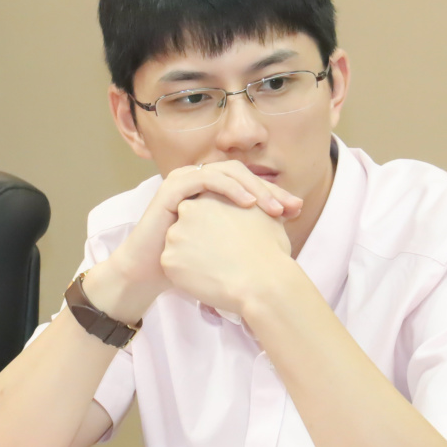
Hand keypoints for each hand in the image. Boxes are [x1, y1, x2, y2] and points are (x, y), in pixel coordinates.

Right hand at [90, 162, 300, 320]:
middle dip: (270, 190)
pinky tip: (248, 204)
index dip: (275, 195)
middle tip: (291, 208)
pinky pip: (207, 178)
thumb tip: (286, 231)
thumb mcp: (226, 247)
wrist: (149, 274)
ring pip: (228, 172)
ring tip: (274, 207)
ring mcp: (186, 180)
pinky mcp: (173, 186)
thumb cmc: (188, 263)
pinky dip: (230, 188)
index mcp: (213, 191)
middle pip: (243, 174)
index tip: (297, 212)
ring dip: (255, 187)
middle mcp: (200, 179)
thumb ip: (250, 235)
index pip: (250, 184)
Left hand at [160, 192, 292, 314]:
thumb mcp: (265, 215)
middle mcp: (188, 210)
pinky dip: (186, 275)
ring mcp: (174, 235)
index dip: (215, 227)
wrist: (262, 282)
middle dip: (200, 239)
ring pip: (178, 247)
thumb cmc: (270, 251)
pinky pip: (174, 268)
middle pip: (187, 225)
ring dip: (192, 257)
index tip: (228, 241)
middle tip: (220, 255)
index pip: (203, 209)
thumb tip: (254, 206)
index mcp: (210, 195)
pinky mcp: (168, 260)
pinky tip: (206, 280)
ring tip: (215, 269)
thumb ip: (251, 205)